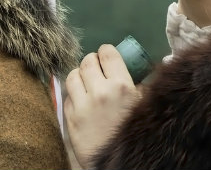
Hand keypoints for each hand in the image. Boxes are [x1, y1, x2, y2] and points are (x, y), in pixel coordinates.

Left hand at [64, 45, 140, 168]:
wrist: (119, 161)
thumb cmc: (135, 131)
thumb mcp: (143, 104)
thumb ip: (138, 84)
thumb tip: (135, 69)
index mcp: (121, 85)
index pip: (107, 54)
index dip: (106, 52)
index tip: (106, 55)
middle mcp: (99, 92)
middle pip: (87, 61)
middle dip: (92, 62)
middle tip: (96, 68)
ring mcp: (82, 105)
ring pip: (72, 75)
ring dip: (79, 76)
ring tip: (85, 82)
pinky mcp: (69, 118)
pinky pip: (67, 96)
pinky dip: (73, 95)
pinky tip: (82, 101)